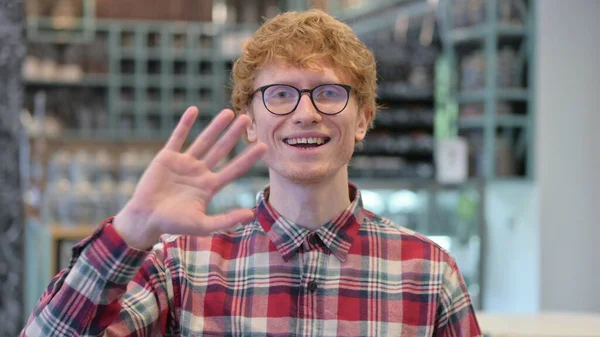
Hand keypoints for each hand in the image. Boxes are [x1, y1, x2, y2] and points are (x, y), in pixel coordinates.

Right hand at [113, 107, 266, 249]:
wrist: (145, 218)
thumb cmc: (173, 225)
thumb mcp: (202, 225)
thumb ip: (226, 220)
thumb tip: (251, 215)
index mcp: (209, 186)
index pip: (234, 170)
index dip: (248, 158)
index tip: (263, 146)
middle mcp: (200, 172)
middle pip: (221, 149)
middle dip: (234, 134)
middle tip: (247, 119)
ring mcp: (184, 163)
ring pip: (204, 140)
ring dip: (215, 126)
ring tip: (229, 112)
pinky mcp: (167, 157)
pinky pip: (178, 137)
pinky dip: (185, 124)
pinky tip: (194, 110)